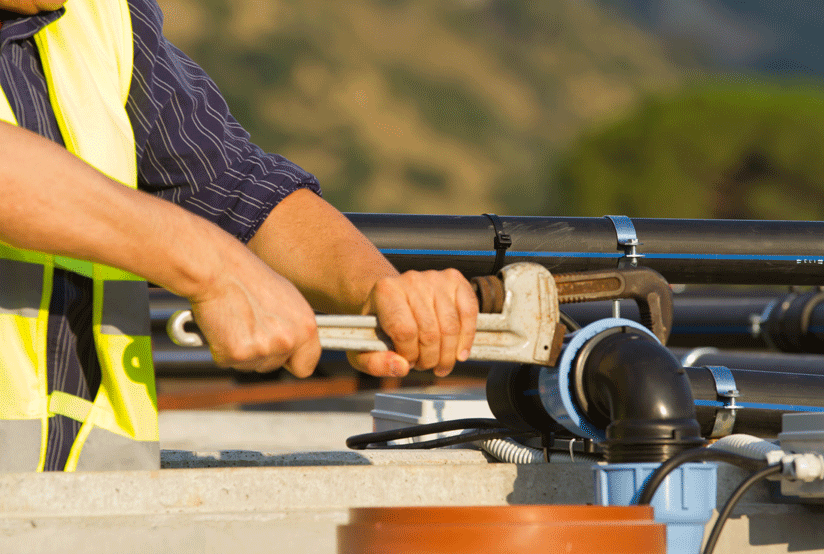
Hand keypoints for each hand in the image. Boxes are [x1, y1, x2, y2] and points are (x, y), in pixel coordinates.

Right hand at [188, 247, 320, 376]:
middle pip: (275, 366)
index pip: (306, 365)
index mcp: (306, 327)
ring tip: (238, 321)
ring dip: (243, 351)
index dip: (291, 361)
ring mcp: (263, 350)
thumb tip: (295, 343)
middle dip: (262, 352)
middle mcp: (288, 341)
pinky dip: (222, 348)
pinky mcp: (237, 354)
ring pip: (252, 366)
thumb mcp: (286, 299)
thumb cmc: (249, 278)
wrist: (219, 270)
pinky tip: (224, 325)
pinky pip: (229, 362)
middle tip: (250, 324)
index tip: (282, 355)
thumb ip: (294, 326)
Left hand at [347, 268, 478, 377]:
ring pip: (451, 327)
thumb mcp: (363, 348)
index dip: (409, 354)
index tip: (407, 361)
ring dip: (448, 354)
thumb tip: (401, 367)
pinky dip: (467, 337)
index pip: (405, 331)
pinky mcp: (454, 280)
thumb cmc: (379, 324)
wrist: (393, 298)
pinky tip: (460, 352)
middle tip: (425, 365)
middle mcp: (410, 280)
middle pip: (430, 332)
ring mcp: (435, 278)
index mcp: (385, 292)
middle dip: (430, 359)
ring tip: (439, 362)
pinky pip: (469, 312)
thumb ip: (374, 362)